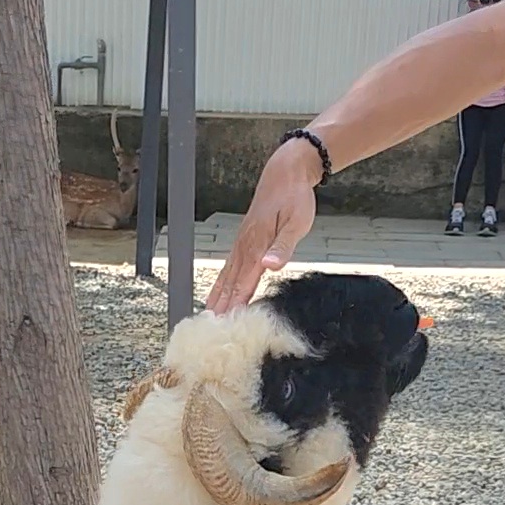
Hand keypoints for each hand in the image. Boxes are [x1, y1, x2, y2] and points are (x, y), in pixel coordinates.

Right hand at [207, 138, 319, 313]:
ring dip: (217, 298)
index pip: (243, 284)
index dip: (235, 306)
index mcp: (257, 246)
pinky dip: (220, 284)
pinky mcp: (243, 241)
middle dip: (221, 308)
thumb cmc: (294, 197)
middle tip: (210, 331)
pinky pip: (228, 269)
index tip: (225, 325)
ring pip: (225, 277)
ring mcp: (241, 244)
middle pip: (230, 284)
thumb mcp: (296, 222)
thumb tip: (270, 265)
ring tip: (207, 317)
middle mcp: (245, 247)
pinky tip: (217, 294)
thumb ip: (282, 247)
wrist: (285, 173)